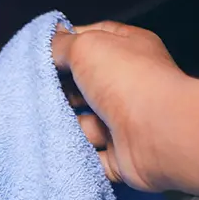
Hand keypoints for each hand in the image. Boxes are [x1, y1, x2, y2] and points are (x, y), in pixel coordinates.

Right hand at [52, 21, 186, 190]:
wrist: (159, 135)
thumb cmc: (130, 83)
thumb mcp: (87, 46)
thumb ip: (63, 45)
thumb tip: (52, 43)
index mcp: (128, 50)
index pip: (93, 41)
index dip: (67, 46)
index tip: (42, 55)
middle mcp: (129, 86)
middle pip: (86, 86)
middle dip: (62, 90)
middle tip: (39, 92)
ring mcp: (126, 123)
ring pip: (85, 125)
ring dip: (67, 125)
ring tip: (49, 122)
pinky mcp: (122, 158)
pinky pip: (92, 157)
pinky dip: (77, 155)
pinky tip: (61, 148)